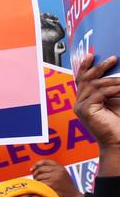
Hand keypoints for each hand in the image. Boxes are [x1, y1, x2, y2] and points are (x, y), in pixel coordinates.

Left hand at [31, 159, 83, 196]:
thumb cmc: (67, 188)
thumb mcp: (63, 175)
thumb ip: (54, 171)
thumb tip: (36, 169)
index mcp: (61, 168)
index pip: (45, 162)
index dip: (37, 165)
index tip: (32, 169)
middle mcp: (58, 171)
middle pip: (40, 170)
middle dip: (36, 175)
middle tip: (36, 180)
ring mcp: (54, 178)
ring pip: (38, 177)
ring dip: (37, 182)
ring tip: (41, 186)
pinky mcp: (51, 185)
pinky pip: (39, 184)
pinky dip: (38, 187)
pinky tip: (41, 190)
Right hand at [73, 53, 119, 176]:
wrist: (119, 141)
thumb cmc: (119, 123)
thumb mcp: (116, 100)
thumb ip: (112, 88)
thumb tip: (117, 73)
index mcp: (85, 101)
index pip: (82, 80)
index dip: (84, 66)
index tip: (91, 55)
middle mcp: (79, 103)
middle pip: (86, 79)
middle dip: (98, 67)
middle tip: (112, 59)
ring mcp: (80, 107)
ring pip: (94, 85)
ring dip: (112, 81)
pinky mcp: (84, 111)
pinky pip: (98, 93)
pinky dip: (111, 90)